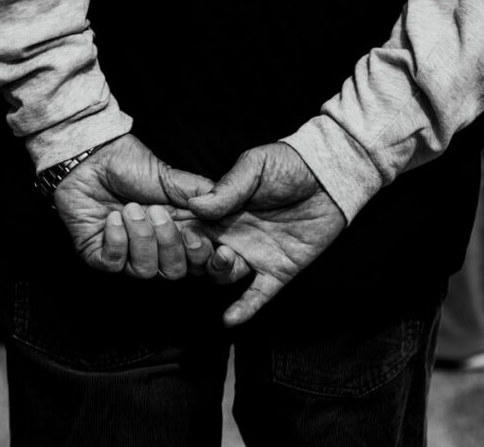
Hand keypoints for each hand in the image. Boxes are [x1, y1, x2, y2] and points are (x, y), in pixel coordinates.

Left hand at [53, 134, 219, 279]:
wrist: (94, 157)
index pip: (200, 263)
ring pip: (145, 271)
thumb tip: (229, 211)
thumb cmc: (132, 166)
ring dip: (140, 237)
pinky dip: (116, 240)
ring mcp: (126, 255)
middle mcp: (155, 250)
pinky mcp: (99, 255)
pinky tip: (113, 218)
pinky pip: (114, 264)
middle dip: (169, 243)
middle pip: (175, 272)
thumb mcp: (172, 179)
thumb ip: (201, 196)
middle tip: (158, 212)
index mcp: (177, 235)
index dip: (206, 259)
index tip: (206, 240)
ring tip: (130, 208)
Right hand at [171, 143, 346, 326]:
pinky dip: (244, 309)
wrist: (330, 176)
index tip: (153, 230)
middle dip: (189, 254)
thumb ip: (228, 187)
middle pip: (198, 255)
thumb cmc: (289, 165)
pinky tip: (230, 319)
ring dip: (219, 270)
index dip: (170, 230)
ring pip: (224, 274)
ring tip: (225, 257)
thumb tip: (196, 205)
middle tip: (194, 243)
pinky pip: (258, 295)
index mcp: (220, 211)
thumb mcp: (254, 166)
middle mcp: (231, 236)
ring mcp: (254, 255)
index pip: (187, 225)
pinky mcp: (279, 270)